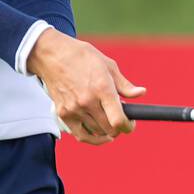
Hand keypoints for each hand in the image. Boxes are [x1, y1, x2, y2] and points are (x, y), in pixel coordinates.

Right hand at [26, 29, 146, 144]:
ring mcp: (74, 109)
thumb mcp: (108, 65)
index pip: (119, 120)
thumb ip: (124, 85)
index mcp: (102, 88)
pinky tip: (98, 134)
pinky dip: (92, 138)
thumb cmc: (82, 57)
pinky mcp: (63, 113)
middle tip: (120, 119)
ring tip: (107, 120)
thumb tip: (141, 93)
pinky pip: (81, 135)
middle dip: (119, 127)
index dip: (128, 126)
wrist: (52, 55)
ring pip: (97, 132)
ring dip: (106, 130)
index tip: (130, 123)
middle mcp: (88, 101)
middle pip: (110, 129)